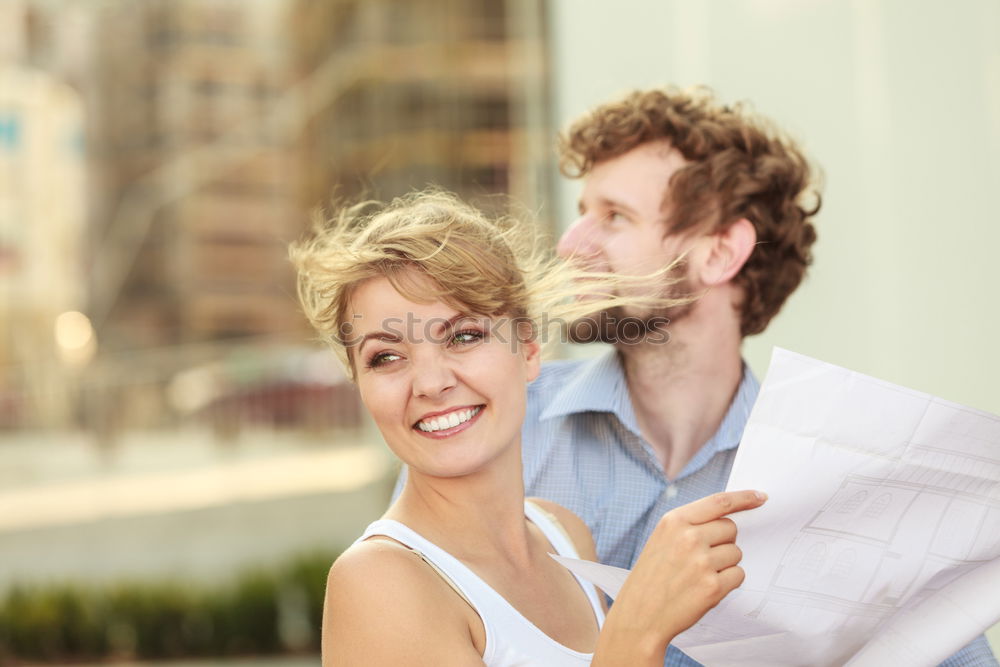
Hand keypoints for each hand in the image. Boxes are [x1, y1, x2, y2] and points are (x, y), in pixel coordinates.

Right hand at [593, 489, 766, 665]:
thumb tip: (727, 521)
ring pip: (736, 553)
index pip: (719, 502)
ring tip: (699, 575)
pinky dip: (728, 582)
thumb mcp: (662, 539)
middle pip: (730, 528)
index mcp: (674, 521)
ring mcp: (701, 562)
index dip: (744, 498)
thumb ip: (690, 525)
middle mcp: (688, 538)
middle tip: (703, 556)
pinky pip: (738, 575)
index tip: (760, 497)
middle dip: (724, 540)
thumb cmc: (651, 577)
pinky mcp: (712, 587)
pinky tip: (706, 588)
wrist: (639, 615)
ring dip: (725, 564)